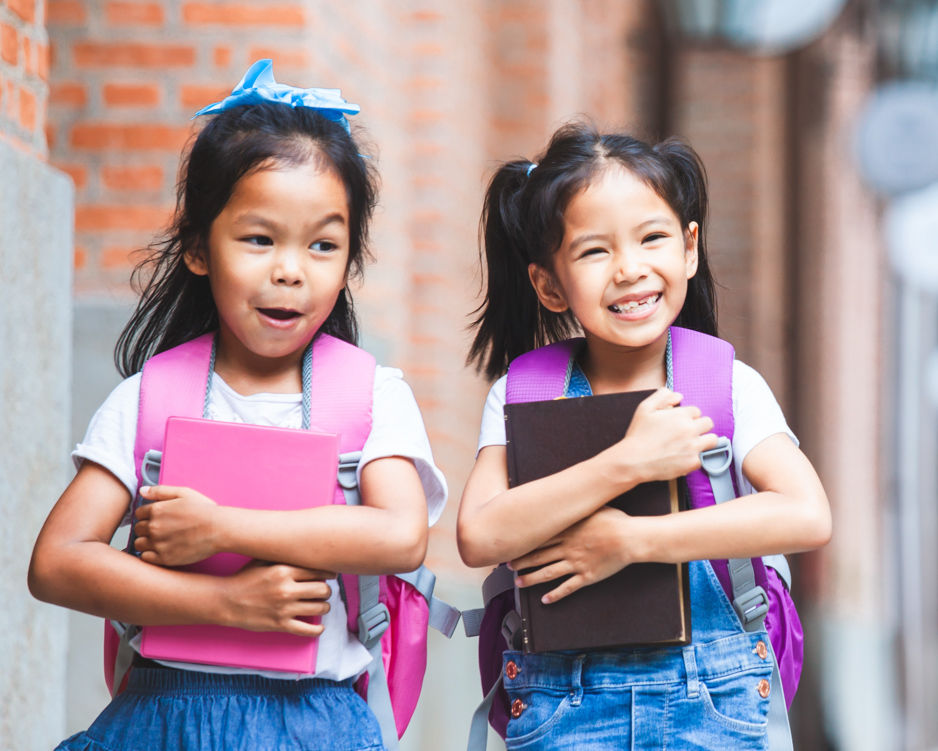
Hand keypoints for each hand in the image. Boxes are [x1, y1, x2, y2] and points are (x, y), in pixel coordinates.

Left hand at [134, 485, 219, 565]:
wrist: (219, 529)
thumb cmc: (204, 510)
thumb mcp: (185, 493)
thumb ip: (161, 491)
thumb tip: (142, 491)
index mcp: (157, 510)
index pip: (139, 513)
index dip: (148, 515)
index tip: (158, 518)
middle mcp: (154, 527)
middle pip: (138, 528)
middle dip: (147, 528)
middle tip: (161, 529)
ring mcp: (158, 544)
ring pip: (139, 543)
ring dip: (146, 541)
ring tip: (161, 540)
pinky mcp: (164, 558)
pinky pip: (145, 557)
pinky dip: (150, 554)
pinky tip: (162, 549)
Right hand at [222, 562, 333, 635]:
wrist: (225, 601)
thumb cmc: (244, 578)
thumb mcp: (263, 560)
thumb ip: (284, 556)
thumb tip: (305, 549)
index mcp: (284, 570)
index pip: (318, 571)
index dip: (328, 573)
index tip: (331, 576)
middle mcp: (286, 589)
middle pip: (323, 590)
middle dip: (326, 591)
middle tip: (324, 591)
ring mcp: (284, 608)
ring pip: (319, 608)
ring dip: (324, 607)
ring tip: (321, 605)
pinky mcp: (280, 625)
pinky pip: (308, 630)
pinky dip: (317, 630)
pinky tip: (319, 627)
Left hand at [511, 506, 634, 603]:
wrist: (629, 537)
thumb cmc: (614, 520)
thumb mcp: (592, 507)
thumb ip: (578, 506)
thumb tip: (569, 496)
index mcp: (567, 531)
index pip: (539, 538)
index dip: (523, 543)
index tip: (511, 545)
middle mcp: (568, 548)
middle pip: (539, 556)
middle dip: (522, 562)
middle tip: (508, 566)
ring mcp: (576, 564)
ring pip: (548, 573)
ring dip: (531, 578)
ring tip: (519, 583)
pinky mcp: (587, 576)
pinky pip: (568, 587)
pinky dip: (556, 595)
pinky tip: (545, 600)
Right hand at [616, 388, 717, 482]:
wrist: (634, 460)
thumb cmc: (638, 435)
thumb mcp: (644, 408)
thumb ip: (662, 396)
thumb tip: (678, 396)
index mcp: (680, 415)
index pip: (696, 411)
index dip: (688, 416)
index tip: (680, 423)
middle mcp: (690, 430)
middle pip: (708, 423)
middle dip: (699, 426)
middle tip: (687, 433)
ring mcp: (693, 447)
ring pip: (712, 440)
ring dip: (704, 441)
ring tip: (691, 444)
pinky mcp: (692, 462)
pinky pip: (703, 458)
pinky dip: (695, 458)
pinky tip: (683, 457)